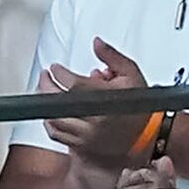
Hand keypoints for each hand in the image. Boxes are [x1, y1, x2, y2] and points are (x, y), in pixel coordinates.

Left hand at [38, 38, 156, 166]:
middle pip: (59, 103)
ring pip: (54, 120)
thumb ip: (112, 56)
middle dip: (46, 86)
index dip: (60, 73)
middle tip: (44, 76)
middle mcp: (95, 119)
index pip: (74, 85)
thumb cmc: (137, 105)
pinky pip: (56, 134)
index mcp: (107, 100)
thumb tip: (96, 43)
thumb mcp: (131, 74)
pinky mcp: (82, 146)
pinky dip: (49, 122)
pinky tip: (49, 111)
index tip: (55, 67)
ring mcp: (87, 135)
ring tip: (43, 90)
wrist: (145, 134)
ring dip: (44, 104)